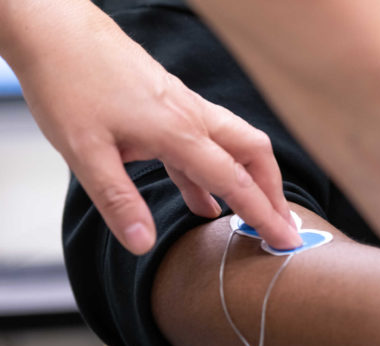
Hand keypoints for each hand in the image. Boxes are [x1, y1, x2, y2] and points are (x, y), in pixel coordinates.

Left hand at [0, 0, 300, 253]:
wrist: (56, 32)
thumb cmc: (68, 84)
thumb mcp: (85, 153)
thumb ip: (119, 202)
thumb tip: (143, 244)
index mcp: (179, 132)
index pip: (236, 181)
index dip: (264, 215)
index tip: (286, 239)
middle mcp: (192, 117)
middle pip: (255, 153)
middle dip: (273, 191)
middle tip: (280, 224)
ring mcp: (184, 108)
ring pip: (235, 144)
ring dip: (248, 179)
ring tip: (250, 215)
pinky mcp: (170, 105)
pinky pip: (205, 142)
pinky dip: (214, 172)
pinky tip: (203, 199)